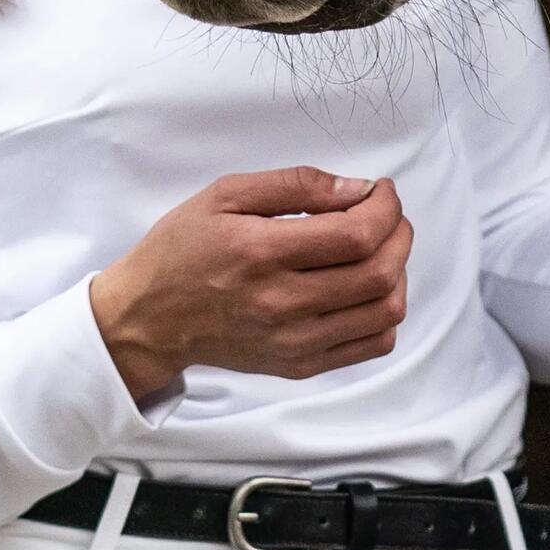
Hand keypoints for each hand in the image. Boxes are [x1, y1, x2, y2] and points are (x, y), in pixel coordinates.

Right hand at [89, 167, 412, 400]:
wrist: (148, 318)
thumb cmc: (183, 250)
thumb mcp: (225, 195)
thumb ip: (295, 184)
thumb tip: (357, 189)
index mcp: (262, 253)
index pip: (357, 235)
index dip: (386, 208)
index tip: (381, 192)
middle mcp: (281, 303)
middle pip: (379, 273)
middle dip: (400, 233)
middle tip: (387, 216)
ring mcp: (293, 340)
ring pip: (385, 311)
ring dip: (398, 272)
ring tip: (379, 250)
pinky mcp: (299, 365)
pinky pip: (371, 344)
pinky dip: (385, 313)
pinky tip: (366, 289)